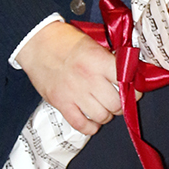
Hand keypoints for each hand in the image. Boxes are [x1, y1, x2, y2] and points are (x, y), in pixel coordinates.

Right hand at [17, 20, 122, 134]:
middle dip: (120, 105)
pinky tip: (92, 121)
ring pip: (102, 116)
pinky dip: (90, 127)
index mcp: (98, 61)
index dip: (133, 88)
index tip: (133, 90)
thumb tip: (127, 74)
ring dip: (106, 116)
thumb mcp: (92, 43)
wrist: (36, 42)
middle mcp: (89, 78)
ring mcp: (74, 93)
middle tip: (117, 101)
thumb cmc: (64, 41)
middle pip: (116, 104)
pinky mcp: (61, 103)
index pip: (126, 81)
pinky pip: (81, 125)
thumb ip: (108, 60)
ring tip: (104, 109)